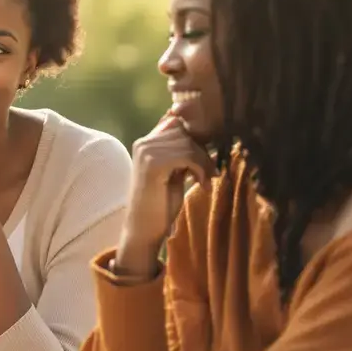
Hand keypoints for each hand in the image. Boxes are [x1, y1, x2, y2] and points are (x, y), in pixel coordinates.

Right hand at [119, 112, 217, 264]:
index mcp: (146, 142)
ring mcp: (146, 152)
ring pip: (188, 143)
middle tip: (209, 173)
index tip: (204, 160)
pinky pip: (187, 155)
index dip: (195, 137)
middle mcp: (143, 143)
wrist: (144, 228)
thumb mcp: (174, 171)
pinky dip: (200, 170)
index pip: (176, 122)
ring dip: (204, 162)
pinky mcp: (153, 164)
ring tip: (204, 180)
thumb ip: (181, 152)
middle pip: (185, 131)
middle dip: (202, 151)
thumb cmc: (160, 202)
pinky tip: (200, 185)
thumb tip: (203, 134)